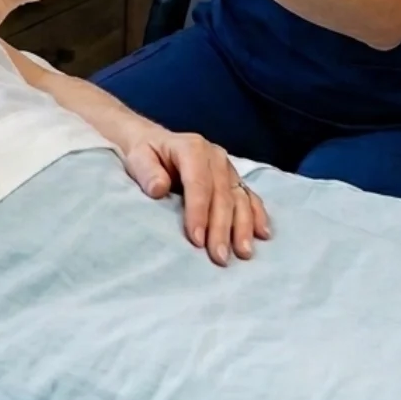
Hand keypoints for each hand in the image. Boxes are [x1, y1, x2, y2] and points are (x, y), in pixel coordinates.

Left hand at [118, 122, 270, 263]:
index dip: (199, 211)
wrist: (154, 143)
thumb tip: (159, 188)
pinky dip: (257, 215)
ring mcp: (228, 168)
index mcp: (192, 148)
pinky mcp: (234, 179)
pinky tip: (263, 234)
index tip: (196, 239)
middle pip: (222, 194)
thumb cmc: (145, 154)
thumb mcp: (138, 157)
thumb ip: (147, 172)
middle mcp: (215, 157)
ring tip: (243, 252)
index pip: (198, 183)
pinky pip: (250, 197)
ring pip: (240, 198)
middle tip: (218, 256)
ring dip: (243, 226)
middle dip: (221, 227)